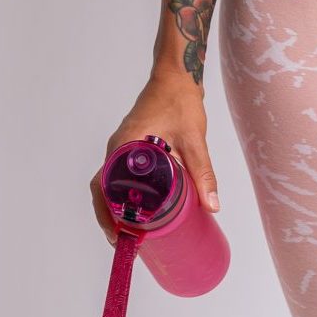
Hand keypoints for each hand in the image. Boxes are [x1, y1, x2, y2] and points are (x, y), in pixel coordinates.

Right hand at [90, 72, 221, 247]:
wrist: (177, 74)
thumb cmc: (180, 101)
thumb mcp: (193, 139)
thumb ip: (202, 172)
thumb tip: (213, 206)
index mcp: (124, 147)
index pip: (103, 187)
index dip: (107, 215)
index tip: (118, 237)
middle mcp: (117, 148)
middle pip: (103, 189)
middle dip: (110, 218)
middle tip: (128, 242)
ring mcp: (123, 146)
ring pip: (111, 183)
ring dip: (116, 207)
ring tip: (132, 232)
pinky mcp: (132, 145)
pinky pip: (121, 174)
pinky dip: (125, 193)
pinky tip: (142, 206)